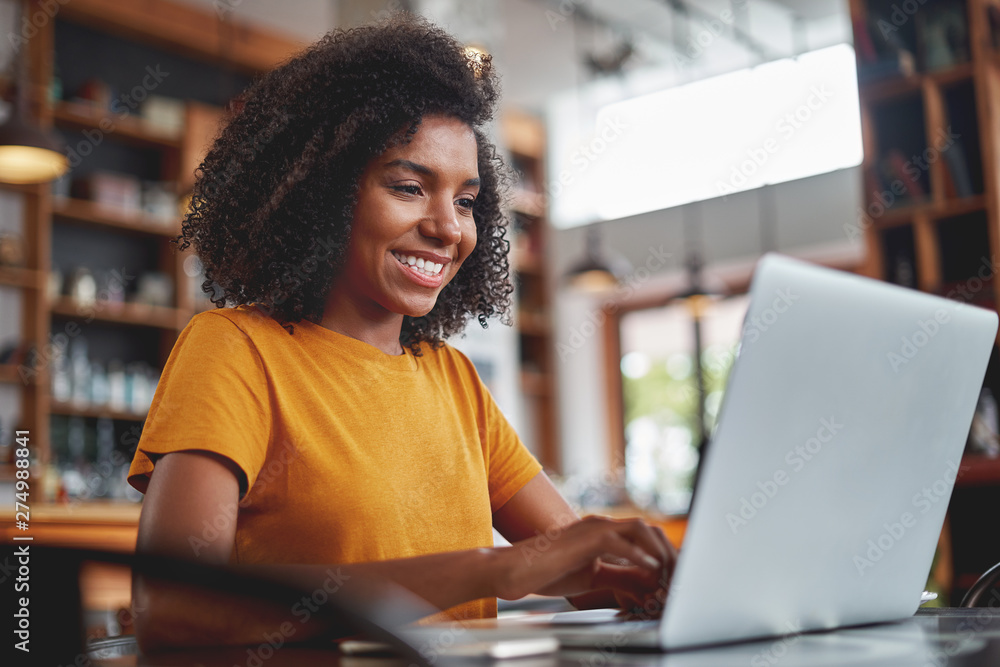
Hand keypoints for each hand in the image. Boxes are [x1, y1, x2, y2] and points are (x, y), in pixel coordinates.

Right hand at [494, 515, 676, 609]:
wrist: (516, 570)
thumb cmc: (547, 571)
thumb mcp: (592, 577)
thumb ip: (619, 577)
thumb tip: (647, 585)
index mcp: (603, 532)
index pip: (644, 536)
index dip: (664, 555)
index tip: (674, 577)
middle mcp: (601, 525)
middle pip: (649, 529)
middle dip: (668, 552)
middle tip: (677, 577)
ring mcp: (593, 528)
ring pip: (639, 529)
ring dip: (659, 552)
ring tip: (667, 575)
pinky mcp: (585, 538)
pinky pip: (619, 541)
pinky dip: (640, 555)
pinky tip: (651, 570)